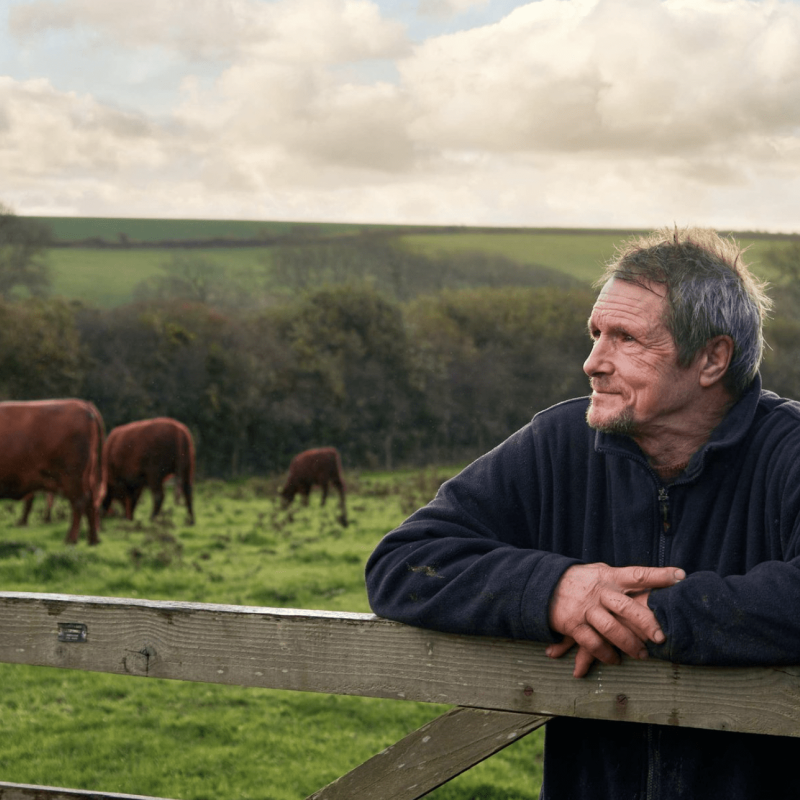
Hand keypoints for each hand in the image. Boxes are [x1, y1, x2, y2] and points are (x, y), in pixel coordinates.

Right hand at [547, 563, 684, 677]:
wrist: (543, 585)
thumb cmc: (580, 580)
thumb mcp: (599, 572)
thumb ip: (621, 579)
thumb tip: (653, 582)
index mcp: (608, 576)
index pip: (637, 574)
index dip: (659, 575)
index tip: (680, 576)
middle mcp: (598, 591)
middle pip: (625, 606)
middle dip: (645, 622)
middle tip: (661, 637)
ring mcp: (585, 608)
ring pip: (610, 628)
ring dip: (628, 644)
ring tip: (643, 655)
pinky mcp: (573, 624)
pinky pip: (592, 642)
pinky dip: (605, 653)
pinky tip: (615, 659)